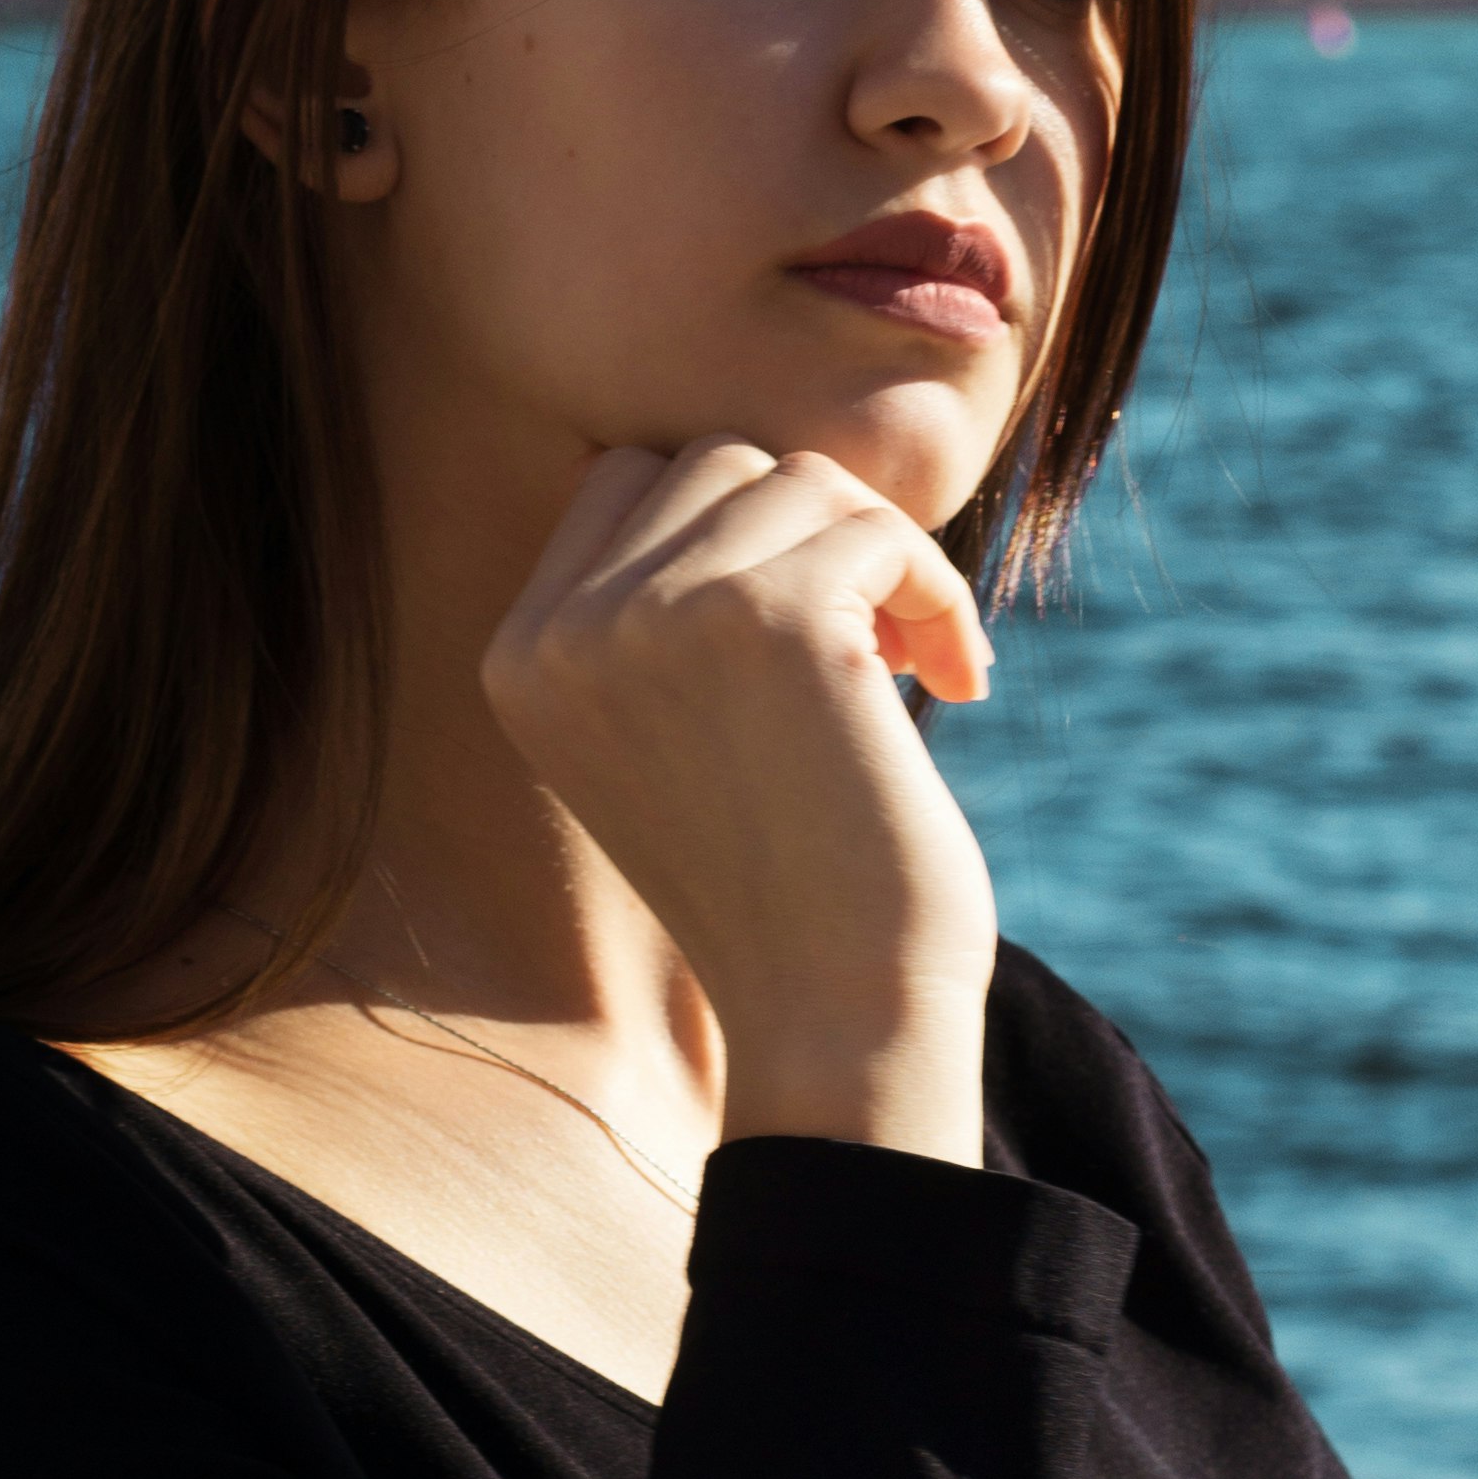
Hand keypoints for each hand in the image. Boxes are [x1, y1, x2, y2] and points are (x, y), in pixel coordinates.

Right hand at [482, 442, 997, 1167]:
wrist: (833, 1017)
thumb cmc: (779, 887)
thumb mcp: (665, 739)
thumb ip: (661, 614)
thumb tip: (753, 470)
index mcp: (521, 659)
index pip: (624, 478)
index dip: (735, 526)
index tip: (805, 627)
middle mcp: (569, 630)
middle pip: (715, 461)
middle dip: (812, 533)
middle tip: (871, 645)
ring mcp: (660, 616)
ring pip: (803, 481)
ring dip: (883, 560)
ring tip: (913, 663)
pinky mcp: (772, 618)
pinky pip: (880, 530)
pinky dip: (936, 593)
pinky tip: (955, 682)